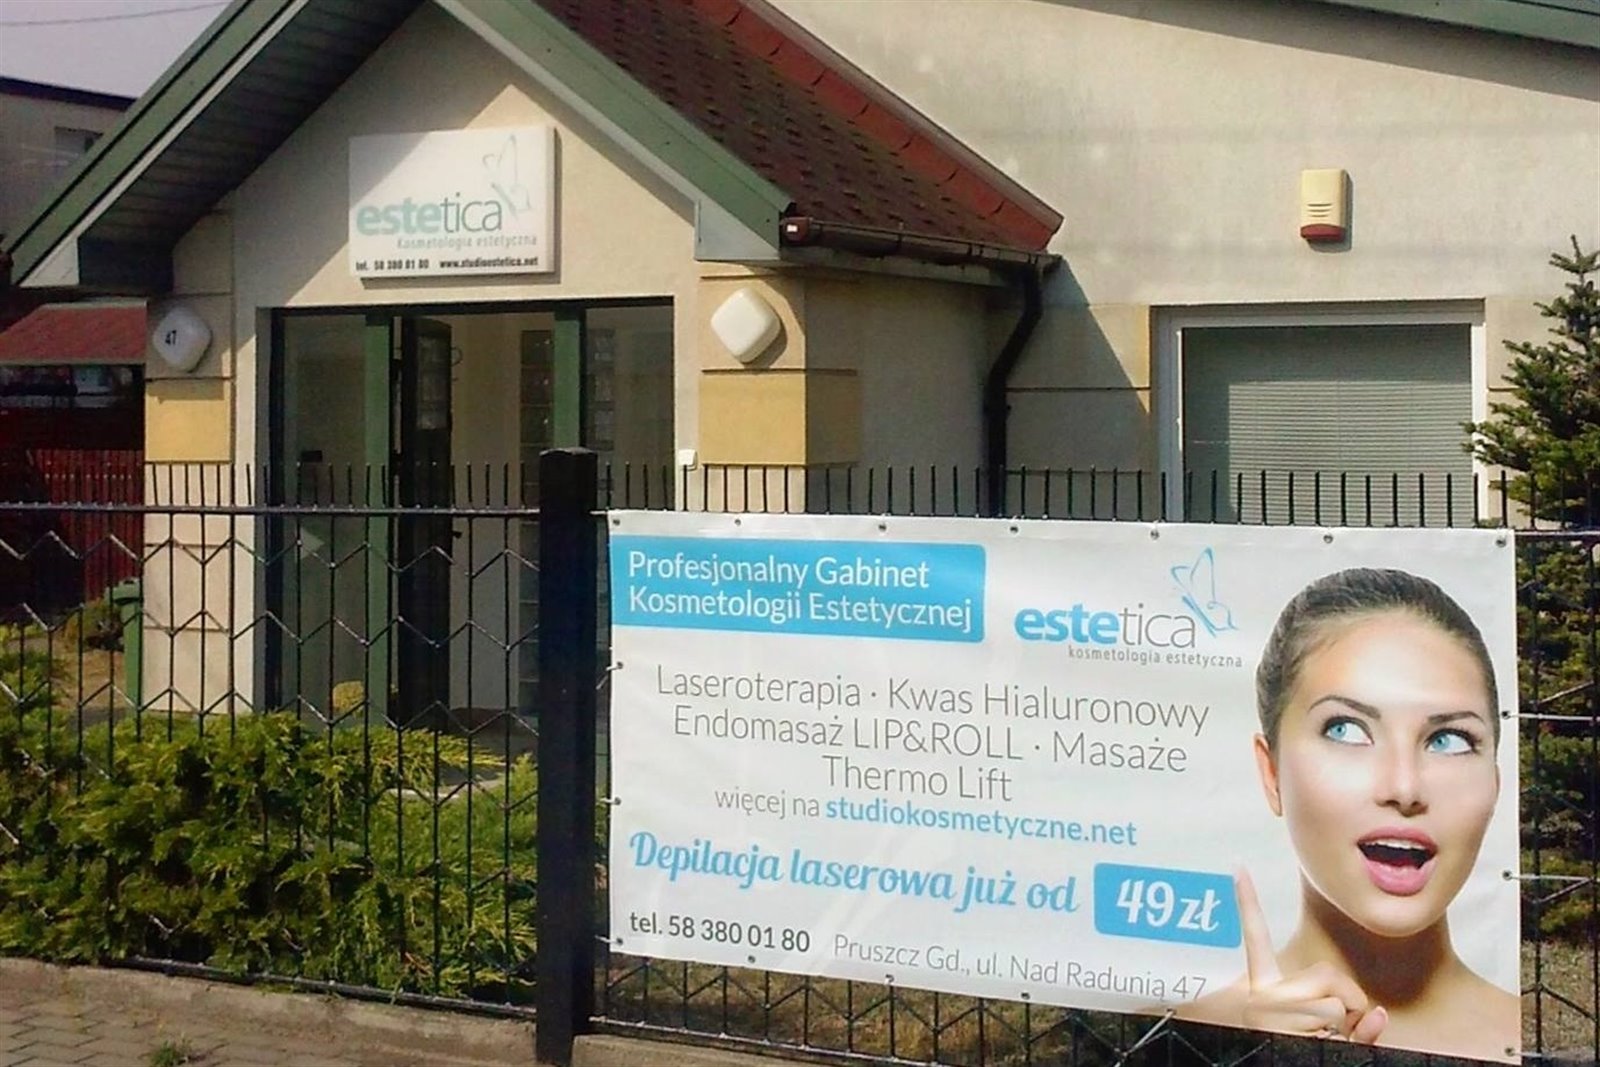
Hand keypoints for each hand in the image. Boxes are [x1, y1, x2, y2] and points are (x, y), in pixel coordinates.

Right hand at [1235, 869, 1387, 1042]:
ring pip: (1339, 1003)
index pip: (1254, 938)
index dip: (1245, 902)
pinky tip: (1336, 1037)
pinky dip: (1357, 1034)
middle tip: (1334, 1029)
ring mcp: (1269, 1014)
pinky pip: (1340, 1020)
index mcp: (1264, 991)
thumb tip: (1380, 1015)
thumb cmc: (1304, 1053)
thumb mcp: (1325, 1035)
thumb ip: (1352, 1022)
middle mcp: (1261, 998)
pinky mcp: (1283, 1028)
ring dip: (1350, 1028)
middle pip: (1328, 977)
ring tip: (1325, 1045)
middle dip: (1349, 1003)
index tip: (1237, 867)